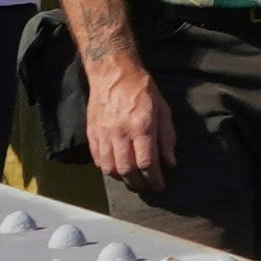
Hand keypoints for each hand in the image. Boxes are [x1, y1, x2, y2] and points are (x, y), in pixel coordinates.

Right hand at [81, 49, 172, 190]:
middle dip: (138, 184)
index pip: (147, 162)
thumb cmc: (143, 90)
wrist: (113, 74)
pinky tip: (116, 170)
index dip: (154, 179)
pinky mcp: (91, 133)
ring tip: (132, 180)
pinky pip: (97, 159)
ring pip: (110, 168)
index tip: (159, 186)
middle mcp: (120, 133)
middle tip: (146, 187)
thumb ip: (167, 137)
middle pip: (127, 170)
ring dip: (122, 179)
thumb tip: (169, 163)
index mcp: (141, 126)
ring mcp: (103, 134)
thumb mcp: (163, 110)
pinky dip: (107, 169)